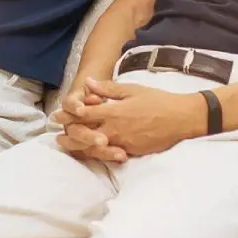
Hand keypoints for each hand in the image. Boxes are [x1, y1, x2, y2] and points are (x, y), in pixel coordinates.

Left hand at [56, 77, 204, 156]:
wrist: (181, 119)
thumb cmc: (157, 100)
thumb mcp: (132, 90)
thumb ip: (108, 89)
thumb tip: (88, 83)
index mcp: (113, 112)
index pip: (83, 115)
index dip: (68, 115)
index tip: (56, 115)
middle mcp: (115, 129)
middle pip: (84, 135)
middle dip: (69, 134)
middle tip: (57, 135)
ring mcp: (123, 142)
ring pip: (94, 149)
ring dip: (79, 147)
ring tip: (68, 146)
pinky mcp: (131, 151)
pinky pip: (109, 155)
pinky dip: (97, 154)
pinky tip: (90, 153)